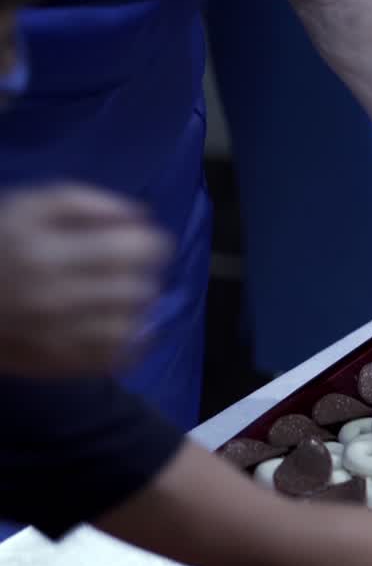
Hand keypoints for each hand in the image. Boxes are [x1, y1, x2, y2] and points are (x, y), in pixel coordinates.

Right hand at [0, 185, 170, 376]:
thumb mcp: (27, 207)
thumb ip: (85, 202)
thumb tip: (140, 216)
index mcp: (45, 250)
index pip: (132, 249)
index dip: (150, 243)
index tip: (145, 243)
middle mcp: (52, 295)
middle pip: (137, 288)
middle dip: (141, 275)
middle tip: (128, 271)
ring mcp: (54, 334)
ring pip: (129, 324)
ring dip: (135, 309)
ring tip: (119, 297)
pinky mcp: (55, 363)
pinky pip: (113, 357)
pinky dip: (126, 341)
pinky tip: (115, 324)